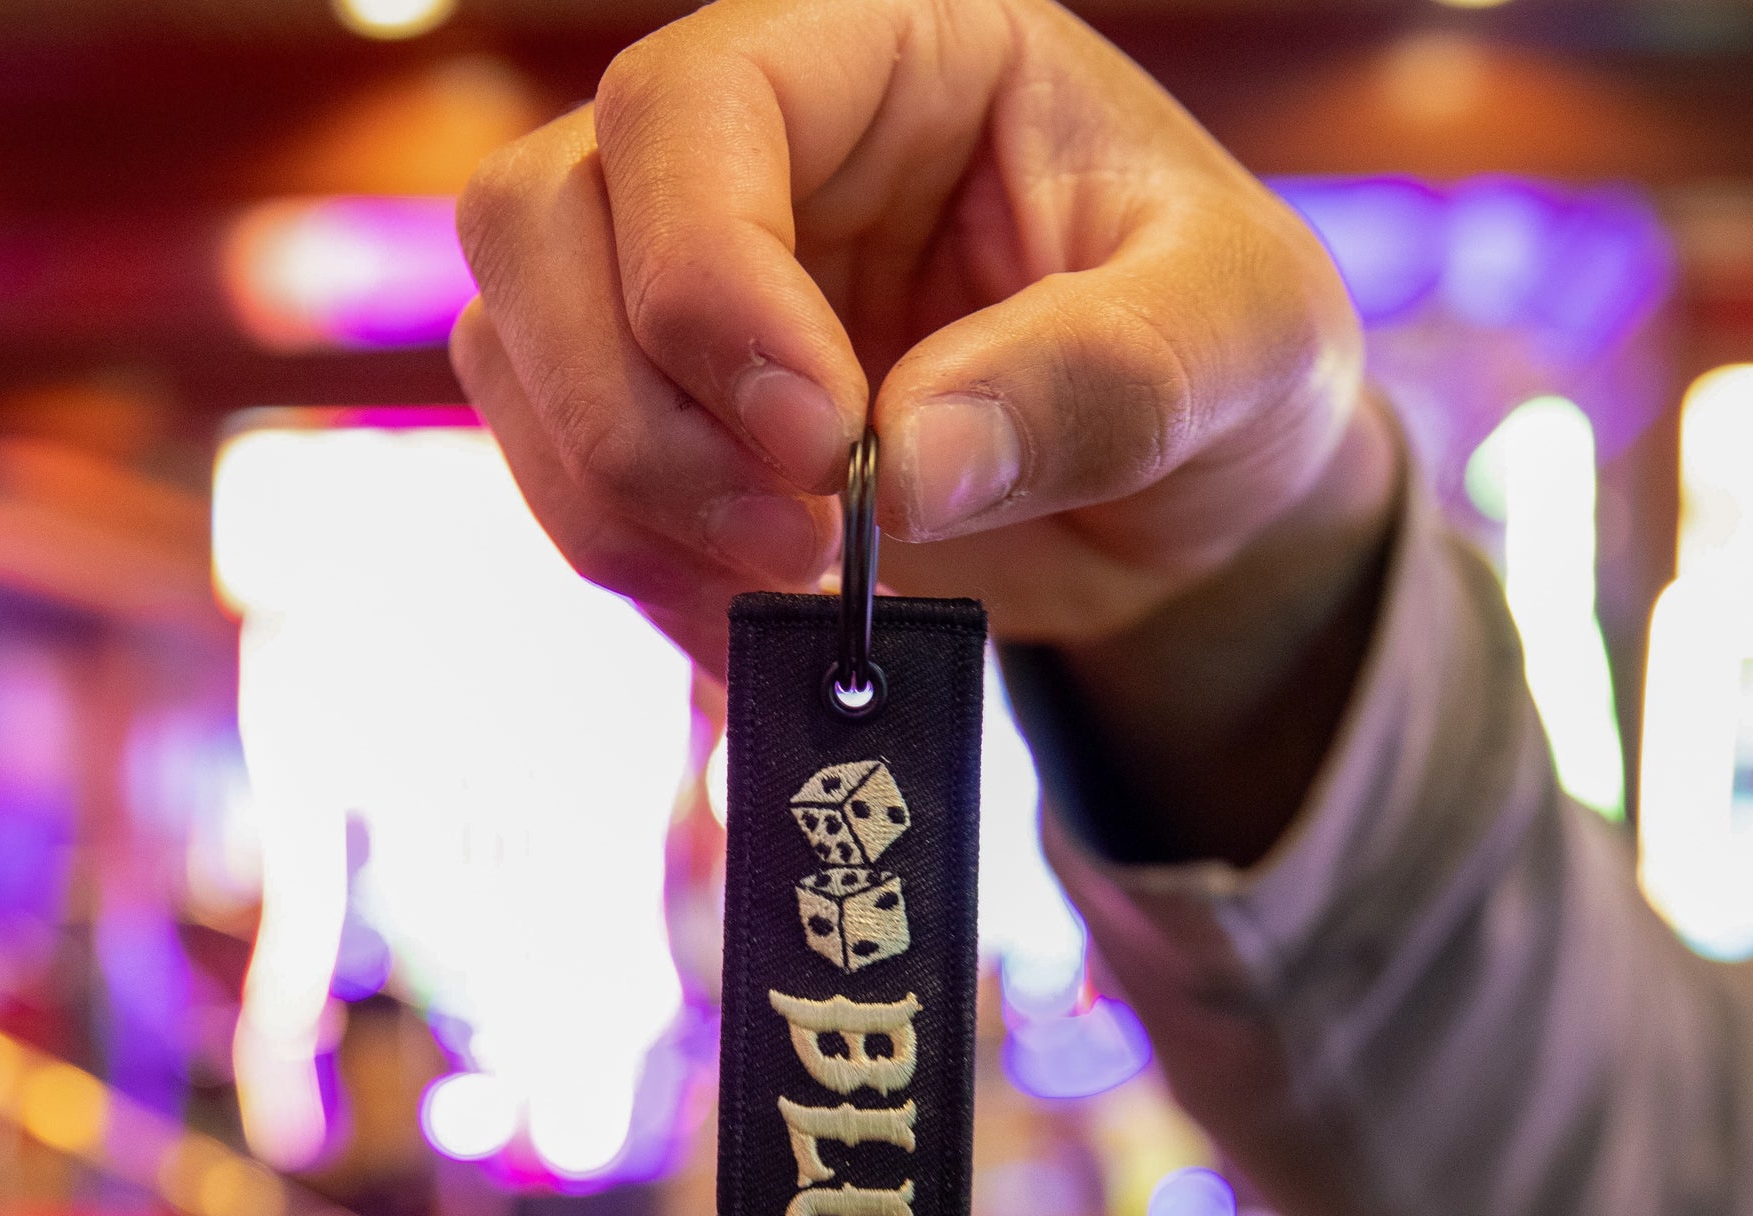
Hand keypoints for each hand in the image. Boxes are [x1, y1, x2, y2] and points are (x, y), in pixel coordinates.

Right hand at [453, 0, 1388, 681]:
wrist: (1181, 493)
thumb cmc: (1222, 364)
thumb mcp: (1238, 346)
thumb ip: (1101, 381)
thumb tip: (905, 465)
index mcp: (891, 55)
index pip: (692, 105)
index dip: (710, 281)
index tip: (819, 447)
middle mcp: (755, 151)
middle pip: (540, 218)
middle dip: (638, 416)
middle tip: (795, 545)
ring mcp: (682, 282)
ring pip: (514, 351)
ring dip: (621, 508)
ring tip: (789, 594)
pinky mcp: (664, 409)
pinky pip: (555, 472)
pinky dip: (635, 569)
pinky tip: (754, 622)